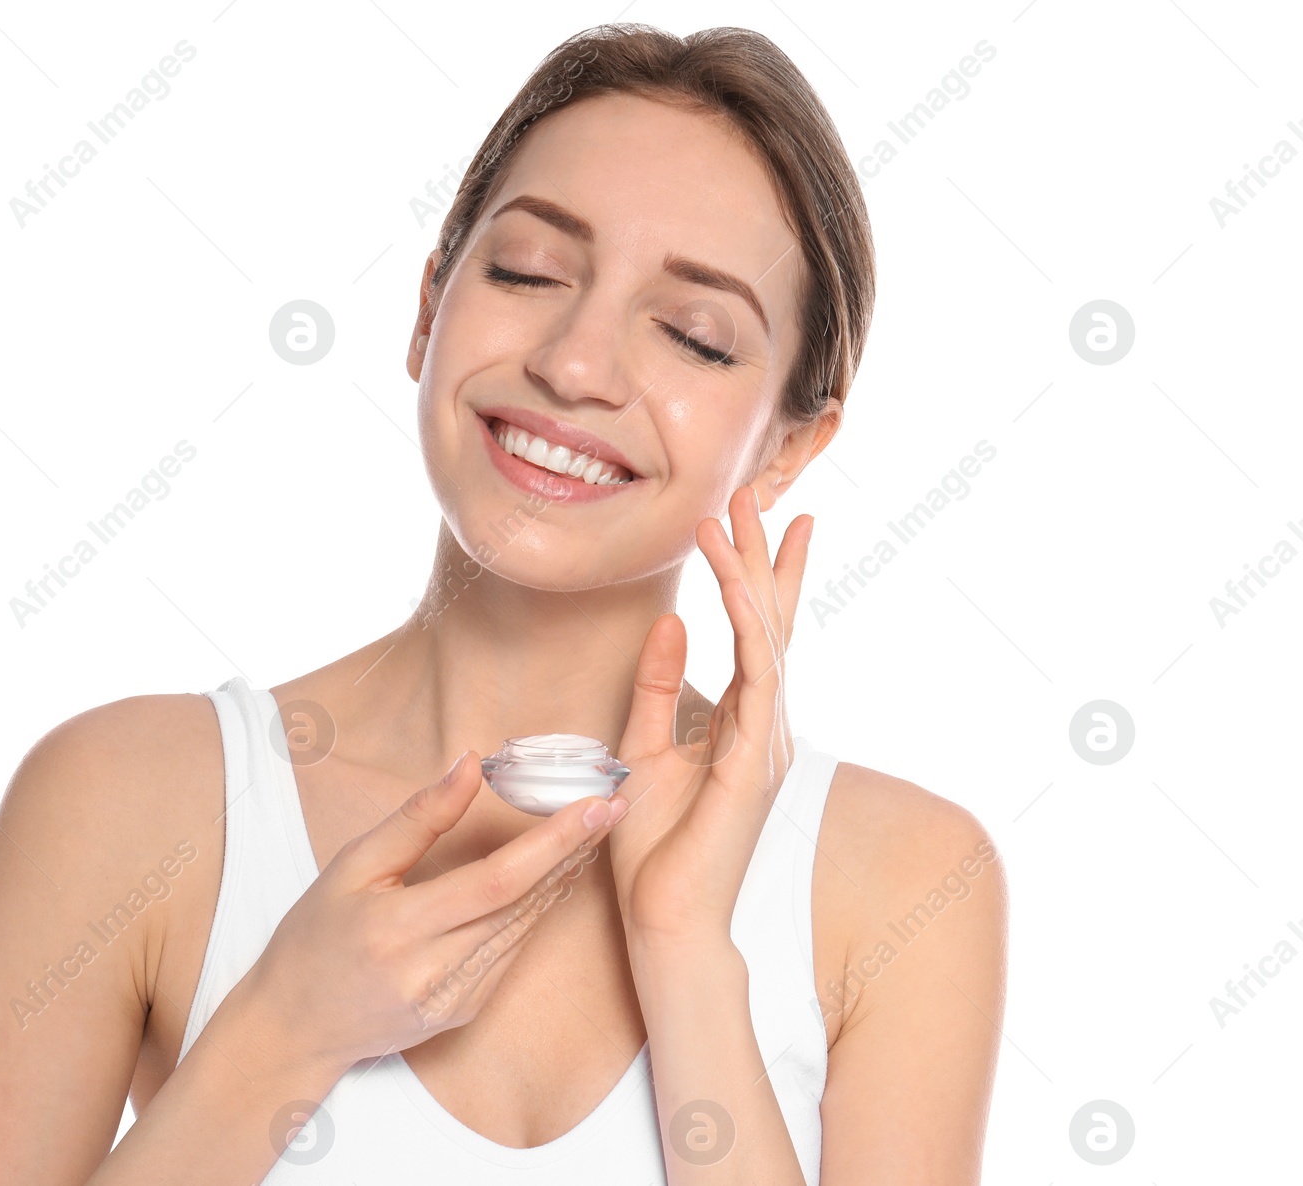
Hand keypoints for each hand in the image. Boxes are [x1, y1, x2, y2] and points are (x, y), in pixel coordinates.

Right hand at [238, 751, 629, 1070]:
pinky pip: (511, 954)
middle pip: (523, 905)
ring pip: (525, 930)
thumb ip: (418, 817)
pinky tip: (551, 878)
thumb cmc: (315, 936)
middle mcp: (434, 972)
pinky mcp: (465, 1014)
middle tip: (611, 805)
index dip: (552, 843)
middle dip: (573, 852)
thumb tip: (469, 764)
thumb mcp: (353, 865)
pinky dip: (533, 913)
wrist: (294, 1024)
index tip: (593, 806)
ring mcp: (454, 1001)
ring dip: (562, 879)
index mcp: (401, 927)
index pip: (498, 882)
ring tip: (592, 831)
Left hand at [607, 485, 813, 949]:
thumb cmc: (653, 848)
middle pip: (770, 621)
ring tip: (738, 510)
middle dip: (764, 554)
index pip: (756, 633)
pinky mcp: (756, 757)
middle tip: (760, 493)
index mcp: (743, 723)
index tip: (761, 520)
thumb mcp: (642, 750)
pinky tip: (730, 578)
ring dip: (751, 569)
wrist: (662, 918)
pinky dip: (744, 619)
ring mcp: (767, 739)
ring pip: (766, 633)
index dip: (759, 575)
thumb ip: (657, 689)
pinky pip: (757, 671)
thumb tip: (668, 624)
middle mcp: (765, 724)